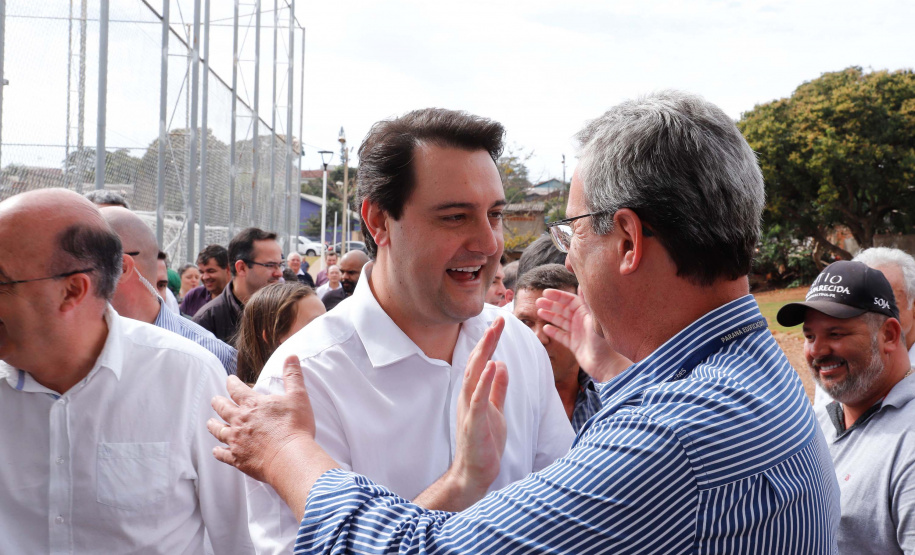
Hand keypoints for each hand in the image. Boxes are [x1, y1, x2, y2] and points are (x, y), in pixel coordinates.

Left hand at [208, 356, 319, 484]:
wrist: (290, 457)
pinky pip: (223, 454)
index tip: (229, 379)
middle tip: (215, 400)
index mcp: (252, 405)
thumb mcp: (298, 396)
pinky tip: (216, 450)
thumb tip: (291, 356)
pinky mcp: (238, 458)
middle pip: (223, 409)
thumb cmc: (295, 426)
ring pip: (219, 431)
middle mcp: (240, 421)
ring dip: (213, 426)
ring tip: (210, 423)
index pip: (236, 389)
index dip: (232, 383)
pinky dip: (218, 452)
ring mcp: (237, 440)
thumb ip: (293, 376)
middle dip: (218, 402)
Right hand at [414, 317, 508, 510]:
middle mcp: (468, 396)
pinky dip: (485, 381)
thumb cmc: (484, 442)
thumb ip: (498, 388)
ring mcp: (469, 408)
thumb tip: (502, 365)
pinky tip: (493, 365)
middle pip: (477, 362)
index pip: (482, 361)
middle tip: (499, 320)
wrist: (475, 472)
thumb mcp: (495, 409)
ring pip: (474, 375)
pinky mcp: (474, 422)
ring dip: (484, 354)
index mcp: (475, 392)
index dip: (490, 342)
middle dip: (488, 340)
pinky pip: (479, 398)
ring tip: (493, 335)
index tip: (500, 323)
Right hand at [536, 288, 631, 381]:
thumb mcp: (595, 320)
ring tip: (539, 311)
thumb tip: (581, 284)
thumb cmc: (604, 342)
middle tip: (538, 301)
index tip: (546, 292)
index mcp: (587, 313)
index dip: (558, 296)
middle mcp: (582, 321)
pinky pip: (562, 336)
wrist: (607, 365)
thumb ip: (587, 303)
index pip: (570, 300)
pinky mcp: (575, 345)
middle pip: (564, 309)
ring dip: (550, 316)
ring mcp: (578, 333)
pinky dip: (554, 332)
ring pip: (561, 321)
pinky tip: (546, 328)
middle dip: (551, 304)